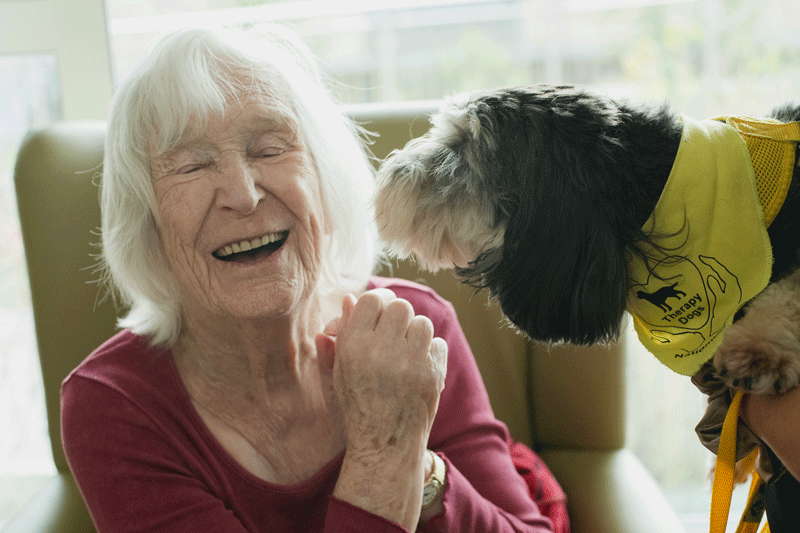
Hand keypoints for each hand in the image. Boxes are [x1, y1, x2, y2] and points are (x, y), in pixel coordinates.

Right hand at [317, 289, 447, 528]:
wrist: (385, 442)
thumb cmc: (359, 403)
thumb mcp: (341, 369)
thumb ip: (341, 333)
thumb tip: (348, 298)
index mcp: (353, 346)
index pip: (372, 300)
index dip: (380, 302)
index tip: (382, 311)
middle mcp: (380, 350)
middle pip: (400, 306)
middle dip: (399, 317)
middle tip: (395, 333)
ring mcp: (409, 362)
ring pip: (422, 322)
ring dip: (416, 333)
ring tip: (407, 352)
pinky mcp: (432, 373)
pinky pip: (438, 343)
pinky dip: (431, 352)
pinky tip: (419, 367)